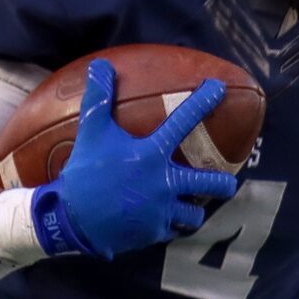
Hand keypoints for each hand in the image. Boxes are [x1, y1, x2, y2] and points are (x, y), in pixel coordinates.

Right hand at [30, 60, 238, 259]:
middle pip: (210, 184)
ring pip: (194, 215)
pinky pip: (171, 230)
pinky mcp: (153, 233)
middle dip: (223, 184)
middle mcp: (164, 182)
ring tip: (189, 206)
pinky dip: (169, 226)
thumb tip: (100, 65)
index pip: (184, 120)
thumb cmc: (83, 172)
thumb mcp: (91, 132)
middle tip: (226, 183)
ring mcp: (161, 211)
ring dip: (192, 209)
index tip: (220, 88)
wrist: (71, 219)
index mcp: (151, 154)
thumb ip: (98, 98)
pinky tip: (161, 221)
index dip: (204, 100)